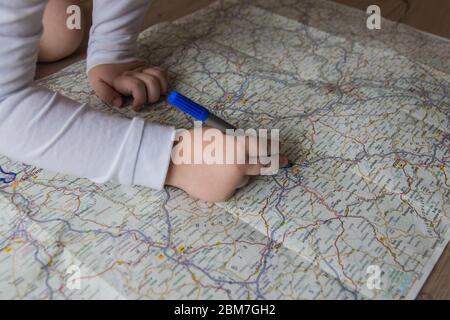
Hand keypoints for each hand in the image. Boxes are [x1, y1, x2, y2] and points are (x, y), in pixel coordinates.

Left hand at [88, 62, 168, 110]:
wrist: (107, 54)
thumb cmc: (102, 72)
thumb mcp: (97, 83)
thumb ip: (106, 95)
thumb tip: (119, 103)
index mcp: (122, 78)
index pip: (137, 87)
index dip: (140, 99)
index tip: (135, 107)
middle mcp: (135, 73)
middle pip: (152, 83)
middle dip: (152, 97)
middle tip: (144, 102)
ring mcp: (143, 69)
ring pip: (159, 77)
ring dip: (159, 90)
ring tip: (151, 96)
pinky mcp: (148, 67)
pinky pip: (161, 72)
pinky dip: (163, 81)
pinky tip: (158, 89)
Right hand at [165, 127, 288, 201]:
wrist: (172, 163)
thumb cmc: (193, 144)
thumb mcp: (218, 134)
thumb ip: (238, 141)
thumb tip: (255, 147)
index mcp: (239, 147)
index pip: (266, 148)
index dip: (275, 147)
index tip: (281, 148)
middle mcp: (239, 166)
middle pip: (264, 165)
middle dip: (274, 162)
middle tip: (283, 160)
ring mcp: (232, 183)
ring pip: (247, 178)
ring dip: (244, 172)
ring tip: (225, 166)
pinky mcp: (225, 195)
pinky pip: (234, 187)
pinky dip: (230, 182)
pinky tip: (215, 176)